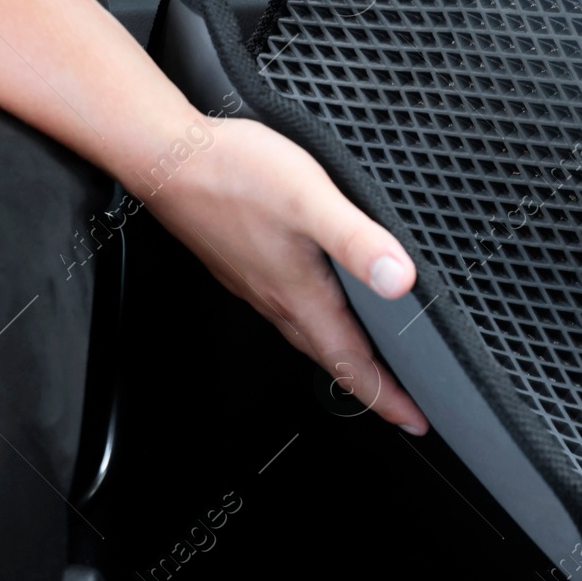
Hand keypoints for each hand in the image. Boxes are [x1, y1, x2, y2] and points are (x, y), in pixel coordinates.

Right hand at [145, 116, 428, 433]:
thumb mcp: (310, 200)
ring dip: (343, 357)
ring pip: (309, 336)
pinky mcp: (245, 264)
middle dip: (370, 387)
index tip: (416, 422)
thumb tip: (400, 280)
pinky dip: (317, 324)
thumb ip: (357, 241)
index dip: (388, 398)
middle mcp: (277, 299)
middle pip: (332, 359)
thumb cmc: (232, 175)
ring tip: (369, 365)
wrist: (165, 158)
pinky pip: (289, 310)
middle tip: (402, 405)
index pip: (351, 365)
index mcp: (300, 295)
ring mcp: (258, 283)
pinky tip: (322, 307)